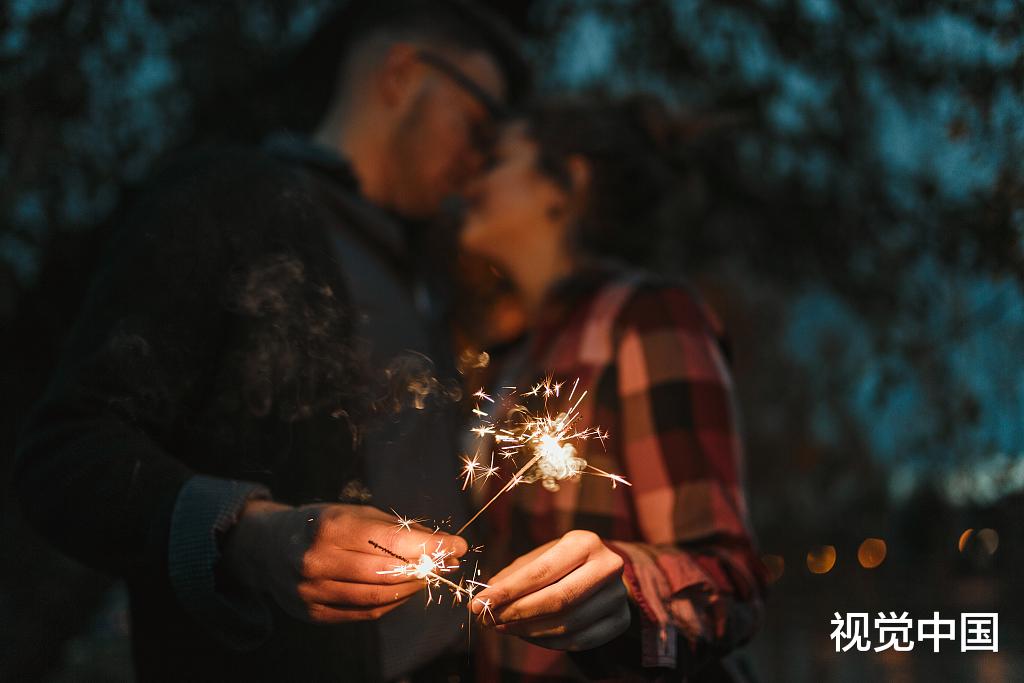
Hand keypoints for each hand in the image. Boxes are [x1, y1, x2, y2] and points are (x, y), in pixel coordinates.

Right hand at [222, 501, 466, 622]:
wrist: (269, 547)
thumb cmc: (323, 524)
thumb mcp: (355, 512)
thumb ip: (396, 529)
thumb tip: (443, 545)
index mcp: (330, 527)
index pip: (390, 540)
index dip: (429, 545)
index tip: (458, 546)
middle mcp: (318, 560)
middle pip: (387, 573)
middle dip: (425, 569)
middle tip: (447, 563)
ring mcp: (312, 591)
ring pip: (378, 597)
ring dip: (412, 588)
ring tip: (428, 576)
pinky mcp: (313, 613)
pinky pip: (364, 612)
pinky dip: (391, 602)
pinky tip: (403, 590)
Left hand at [470, 530, 629, 650]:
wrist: (606, 571)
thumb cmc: (564, 562)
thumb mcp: (541, 556)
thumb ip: (514, 575)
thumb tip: (485, 597)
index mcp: (584, 542)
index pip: (541, 572)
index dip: (508, 591)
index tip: (479, 603)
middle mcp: (607, 566)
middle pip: (556, 600)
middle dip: (516, 613)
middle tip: (488, 619)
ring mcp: (618, 596)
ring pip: (567, 623)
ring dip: (528, 630)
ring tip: (503, 627)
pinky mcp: (620, 620)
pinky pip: (579, 640)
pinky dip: (548, 642)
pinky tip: (529, 634)